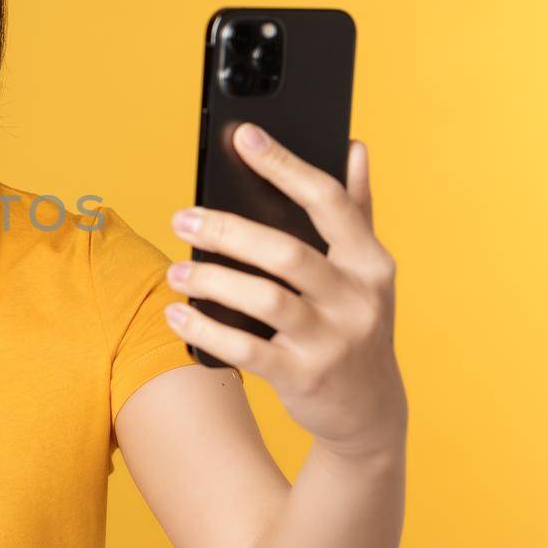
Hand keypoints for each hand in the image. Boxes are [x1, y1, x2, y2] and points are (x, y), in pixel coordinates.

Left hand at [162, 123, 406, 459]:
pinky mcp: (303, 378)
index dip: (285, 165)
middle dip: (227, 231)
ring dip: (212, 281)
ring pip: (265, 300)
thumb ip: (358, 210)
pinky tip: (177, 315)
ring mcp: (332, 341)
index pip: (328, 201)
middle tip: (181, 218)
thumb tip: (355, 146)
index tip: (243, 136)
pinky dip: (206, 330)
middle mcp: (357, 299)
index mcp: (371, 262)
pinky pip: (247, 351)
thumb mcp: (367, 272)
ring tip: (176, 272)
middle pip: (286, 252)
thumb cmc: (357, 324)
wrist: (371, 412)